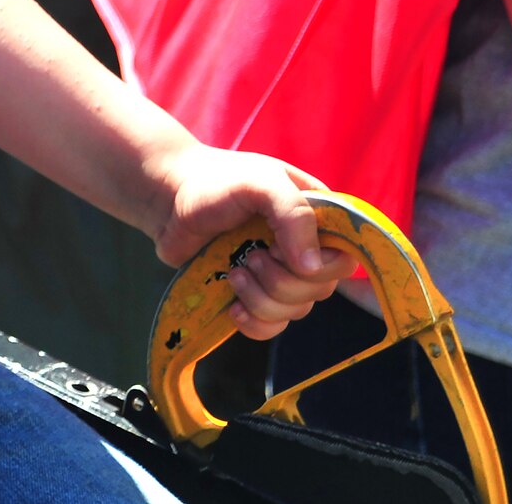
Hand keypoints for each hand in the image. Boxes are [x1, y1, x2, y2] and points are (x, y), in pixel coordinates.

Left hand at [144, 144, 349, 340]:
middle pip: (321, 291)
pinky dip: (254, 322)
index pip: (345, 259)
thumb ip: (294, 214)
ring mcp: (278, 272)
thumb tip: (314, 267)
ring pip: (296, 311)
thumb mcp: (259, 183)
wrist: (166, 197)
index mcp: (315, 218)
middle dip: (282, 280)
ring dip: (262, 298)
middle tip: (250, 255)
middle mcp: (303, 248)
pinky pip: (272, 328)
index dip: (318, 264)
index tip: (280, 247)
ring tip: (234, 272)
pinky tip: (233, 305)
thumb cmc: (214, 182)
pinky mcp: (252, 294)